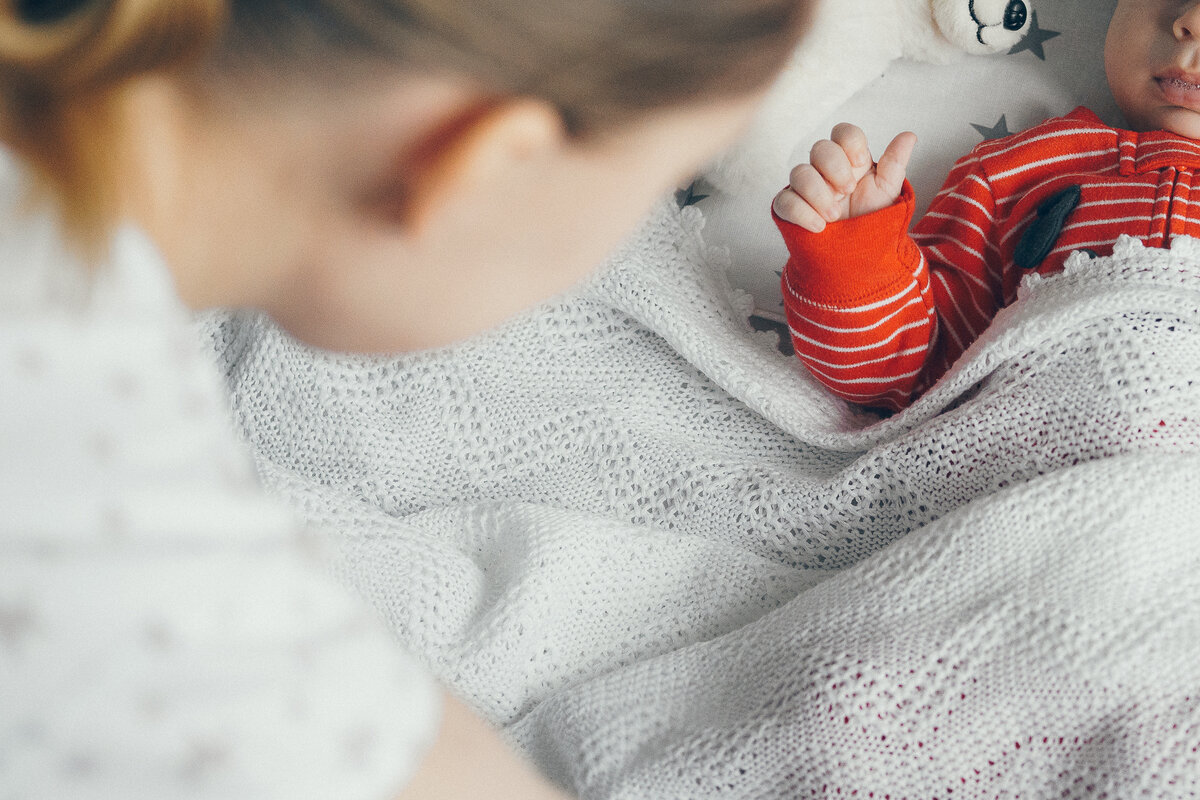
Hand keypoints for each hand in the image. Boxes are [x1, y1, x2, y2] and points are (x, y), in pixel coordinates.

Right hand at [773, 124, 916, 232]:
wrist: (857, 254)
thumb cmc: (870, 220)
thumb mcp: (887, 192)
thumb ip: (895, 163)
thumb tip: (909, 136)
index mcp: (850, 161)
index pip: (843, 133)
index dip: (849, 143)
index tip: (860, 163)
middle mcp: (825, 170)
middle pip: (819, 148)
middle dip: (834, 169)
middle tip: (848, 191)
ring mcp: (805, 188)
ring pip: (798, 173)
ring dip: (818, 194)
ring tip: (834, 216)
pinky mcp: (789, 208)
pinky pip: (785, 201)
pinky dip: (802, 213)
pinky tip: (820, 227)